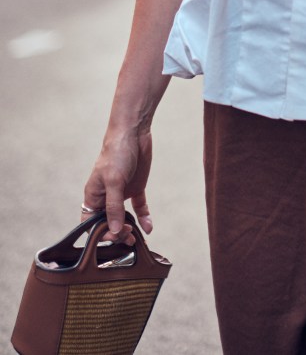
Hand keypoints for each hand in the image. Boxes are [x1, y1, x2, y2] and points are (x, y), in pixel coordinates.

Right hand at [81, 129, 153, 243]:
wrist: (134, 133)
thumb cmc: (116, 153)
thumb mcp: (114, 181)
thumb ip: (113, 206)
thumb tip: (114, 230)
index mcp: (93, 196)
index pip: (91, 223)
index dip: (100, 233)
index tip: (114, 236)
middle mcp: (106, 197)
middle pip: (108, 223)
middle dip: (117, 233)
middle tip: (128, 238)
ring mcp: (122, 193)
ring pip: (123, 218)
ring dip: (129, 229)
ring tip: (137, 238)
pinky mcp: (136, 187)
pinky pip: (138, 207)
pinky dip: (143, 217)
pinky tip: (148, 227)